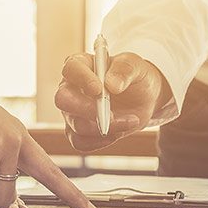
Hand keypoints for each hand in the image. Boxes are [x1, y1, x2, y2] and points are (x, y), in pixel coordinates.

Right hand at [55, 51, 170, 151]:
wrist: (145, 100)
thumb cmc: (135, 77)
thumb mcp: (136, 66)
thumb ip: (125, 69)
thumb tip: (112, 85)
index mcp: (82, 65)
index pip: (71, 68)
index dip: (82, 79)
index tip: (99, 89)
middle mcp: (71, 88)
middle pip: (63, 99)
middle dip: (86, 109)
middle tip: (111, 115)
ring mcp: (72, 112)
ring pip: (75, 125)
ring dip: (104, 127)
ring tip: (129, 121)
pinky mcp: (79, 131)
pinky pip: (80, 142)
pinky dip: (99, 142)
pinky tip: (117, 133)